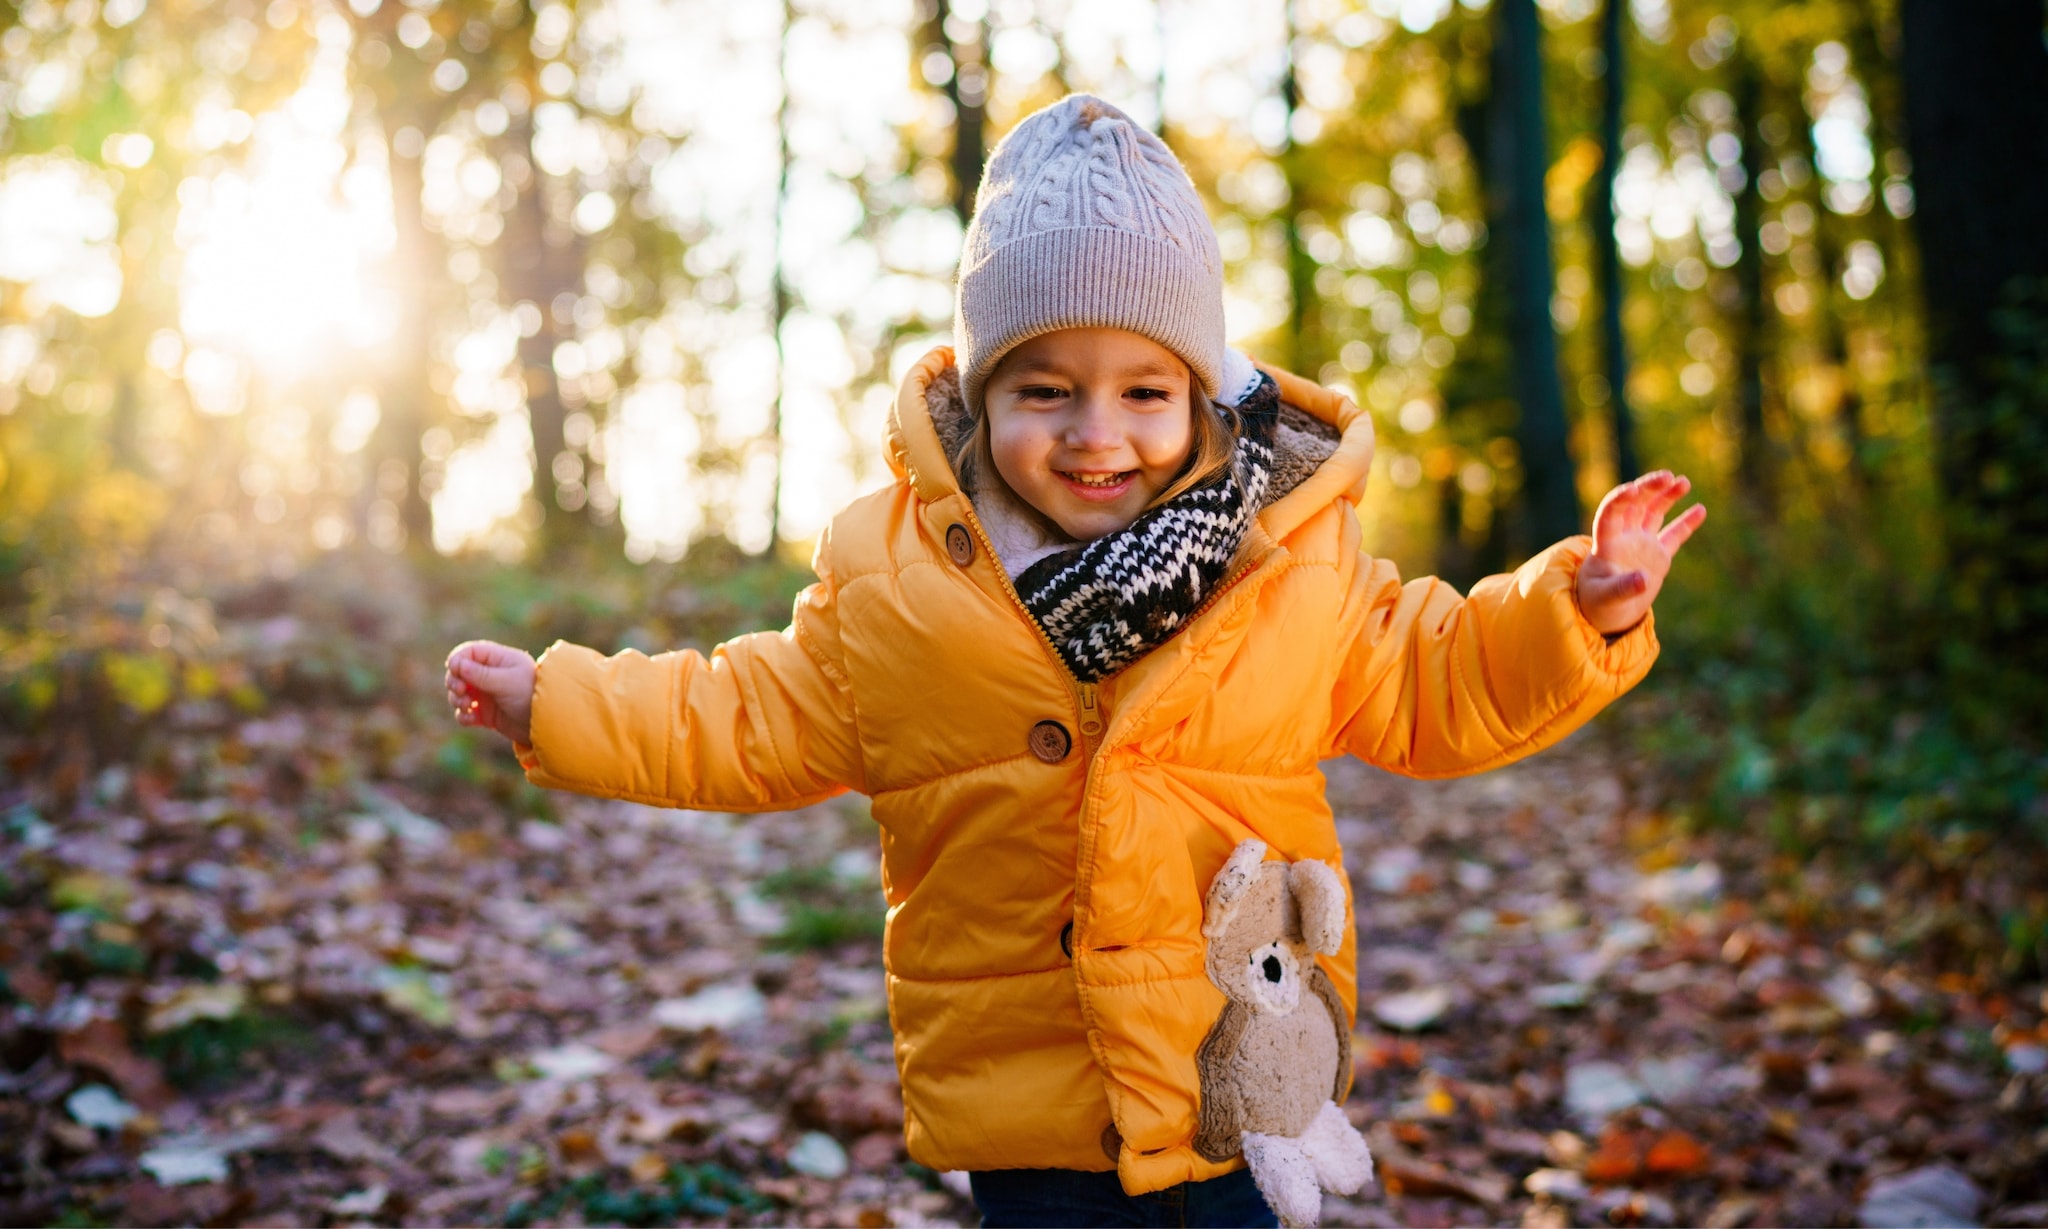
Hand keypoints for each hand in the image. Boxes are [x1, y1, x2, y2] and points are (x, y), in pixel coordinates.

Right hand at [445, 640, 535, 745]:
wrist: (547, 723)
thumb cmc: (531, 695)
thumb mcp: (506, 681)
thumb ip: (480, 674)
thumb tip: (456, 663)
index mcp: (498, 659)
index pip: (468, 652)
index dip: (457, 660)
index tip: (455, 671)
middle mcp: (490, 675)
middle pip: (459, 673)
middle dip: (454, 681)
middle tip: (461, 691)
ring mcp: (487, 694)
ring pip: (459, 693)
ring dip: (456, 699)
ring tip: (467, 706)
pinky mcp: (486, 714)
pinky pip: (465, 713)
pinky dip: (463, 716)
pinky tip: (471, 719)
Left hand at [1576, 471, 1706, 635]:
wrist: (1608, 611)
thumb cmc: (1599, 603)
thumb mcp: (1606, 598)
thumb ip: (1622, 588)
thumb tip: (1643, 579)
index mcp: (1605, 543)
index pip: (1609, 514)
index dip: (1618, 499)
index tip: (1633, 489)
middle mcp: (1624, 537)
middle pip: (1635, 505)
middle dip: (1649, 489)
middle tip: (1668, 477)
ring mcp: (1642, 543)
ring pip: (1653, 512)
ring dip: (1666, 496)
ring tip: (1683, 482)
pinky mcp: (1658, 555)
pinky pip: (1674, 535)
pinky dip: (1686, 523)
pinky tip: (1700, 509)